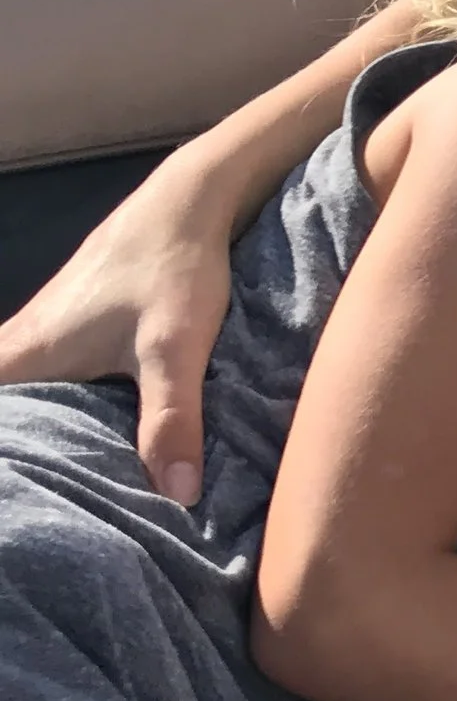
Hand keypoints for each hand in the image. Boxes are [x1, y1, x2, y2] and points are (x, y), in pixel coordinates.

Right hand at [0, 150, 235, 506]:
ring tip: (61, 480)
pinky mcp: (73, 323)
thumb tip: (176, 499)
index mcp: (26, 353)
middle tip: (36, 500)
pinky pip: (48, 374)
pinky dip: (60, 403)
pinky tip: (89, 430)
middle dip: (18, 446)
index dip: (2, 451)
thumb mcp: (176, 350)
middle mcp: (21, 341)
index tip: (13, 493)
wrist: (193, 199)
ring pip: (25, 391)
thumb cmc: (173, 269)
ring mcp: (45, 329)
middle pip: (5, 406)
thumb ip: (171, 422)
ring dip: (39, 426)